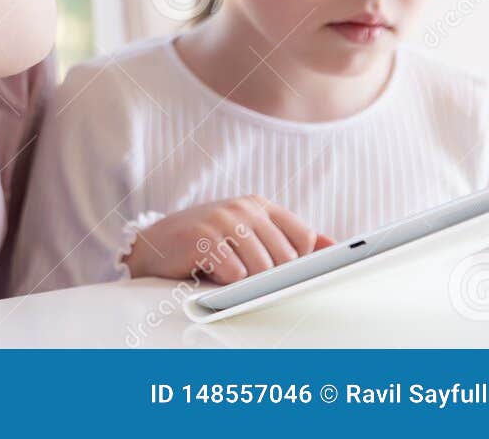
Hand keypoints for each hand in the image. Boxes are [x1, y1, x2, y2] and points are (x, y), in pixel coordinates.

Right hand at [122, 196, 335, 284]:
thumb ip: (288, 238)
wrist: (154, 245)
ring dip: (246, 282)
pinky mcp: (203, 237)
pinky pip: (235, 273)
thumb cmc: (206, 243)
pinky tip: (210, 271)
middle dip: (270, 277)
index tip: (284, 274)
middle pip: (286, 258)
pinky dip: (225, 281)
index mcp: (260, 205)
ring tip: (226, 274)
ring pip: (262, 268)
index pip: (305, 239)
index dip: (297, 264)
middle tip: (244, 275)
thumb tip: (334, 246)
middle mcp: (244, 208)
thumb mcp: (249, 234)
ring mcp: (223, 219)